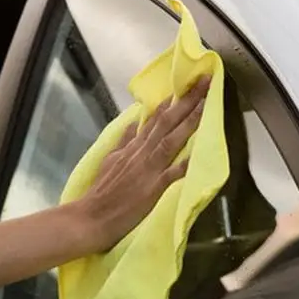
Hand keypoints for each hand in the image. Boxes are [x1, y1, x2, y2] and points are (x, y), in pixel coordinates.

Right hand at [79, 75, 209, 252]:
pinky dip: (185, 163)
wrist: (92, 217)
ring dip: (190, 120)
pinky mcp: (153, 188)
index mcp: (133, 146)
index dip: (173, 101)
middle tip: (205, 81)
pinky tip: (200, 153)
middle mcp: (142, 152)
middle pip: (167, 121)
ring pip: (172, 139)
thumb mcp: (110, 159)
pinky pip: (173, 174)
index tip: (188, 85)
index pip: (156, 118)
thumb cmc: (102, 191)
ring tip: (206, 102)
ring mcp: (149, 168)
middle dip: (187, 101)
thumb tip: (134, 123)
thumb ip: (124, 141)